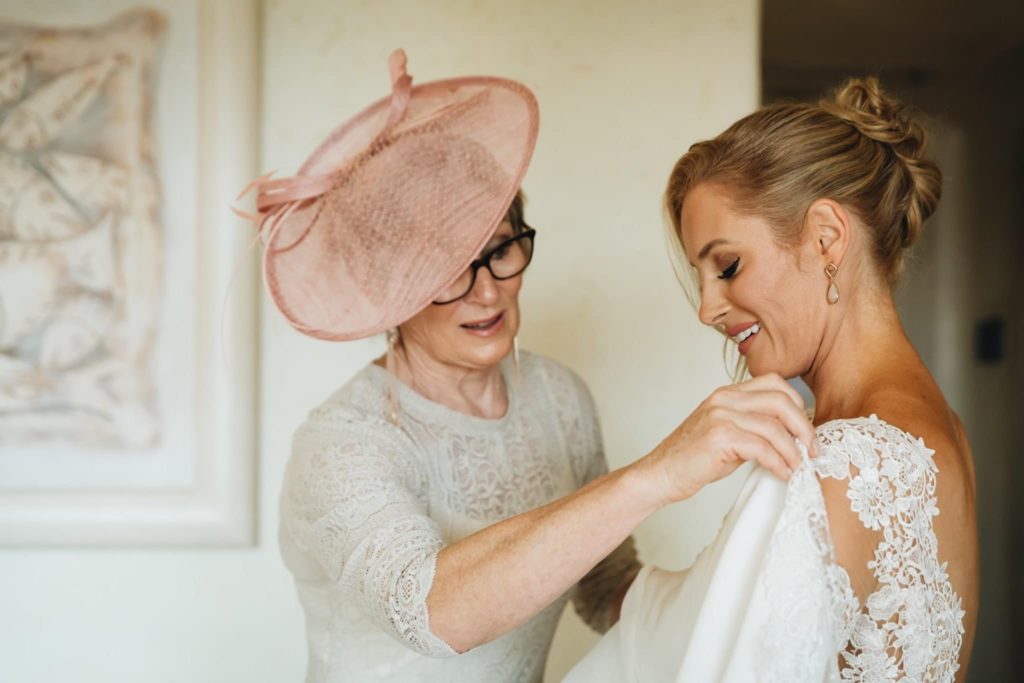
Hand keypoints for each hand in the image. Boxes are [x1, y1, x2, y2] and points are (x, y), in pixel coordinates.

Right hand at [638, 373, 817, 506]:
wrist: (661, 473)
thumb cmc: (694, 457)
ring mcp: (720, 416)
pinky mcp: (719, 437)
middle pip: (781, 400)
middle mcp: (724, 398)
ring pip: (774, 427)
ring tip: (798, 467)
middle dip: (804, 426)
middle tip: (813, 449)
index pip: (775, 383)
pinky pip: (762, 448)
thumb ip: (753, 426)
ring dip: (793, 451)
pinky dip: (778, 463)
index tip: (805, 430)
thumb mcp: (726, 432)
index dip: (797, 404)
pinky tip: (782, 474)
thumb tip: (791, 435)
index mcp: (727, 393)